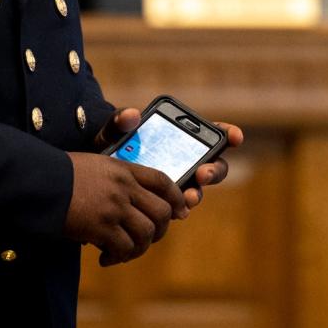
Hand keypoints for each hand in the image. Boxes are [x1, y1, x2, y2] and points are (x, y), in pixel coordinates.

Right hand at [64, 151, 187, 265]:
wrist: (36, 181)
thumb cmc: (59, 174)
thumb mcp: (93, 165)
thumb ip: (114, 178)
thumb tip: (129, 201)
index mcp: (122, 169)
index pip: (162, 180)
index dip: (176, 198)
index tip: (180, 211)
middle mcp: (123, 187)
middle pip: (161, 212)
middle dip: (159, 230)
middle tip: (147, 239)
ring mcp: (113, 207)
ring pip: (146, 234)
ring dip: (139, 249)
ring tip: (124, 253)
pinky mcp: (100, 227)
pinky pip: (124, 248)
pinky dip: (118, 257)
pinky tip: (105, 258)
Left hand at [95, 108, 244, 209]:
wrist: (93, 175)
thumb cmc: (109, 146)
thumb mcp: (112, 131)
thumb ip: (119, 122)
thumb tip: (131, 115)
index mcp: (178, 137)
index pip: (210, 133)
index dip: (227, 133)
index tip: (235, 136)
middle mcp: (185, 162)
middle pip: (212, 166)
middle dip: (213, 170)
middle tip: (203, 173)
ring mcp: (177, 184)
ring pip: (197, 190)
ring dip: (197, 193)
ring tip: (189, 197)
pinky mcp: (165, 203)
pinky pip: (177, 208)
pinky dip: (179, 209)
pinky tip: (175, 211)